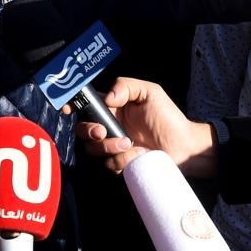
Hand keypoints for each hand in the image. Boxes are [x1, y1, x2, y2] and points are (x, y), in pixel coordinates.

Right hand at [76, 77, 216, 176]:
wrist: (183, 146)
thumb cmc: (168, 117)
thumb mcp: (150, 92)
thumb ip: (126, 86)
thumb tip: (106, 99)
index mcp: (112, 106)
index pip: (85, 104)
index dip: (71, 104)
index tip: (67, 108)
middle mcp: (108, 126)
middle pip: (82, 129)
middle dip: (88, 131)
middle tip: (103, 133)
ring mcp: (112, 146)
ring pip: (92, 149)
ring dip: (108, 147)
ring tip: (129, 144)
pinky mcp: (118, 163)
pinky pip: (107, 165)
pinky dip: (121, 160)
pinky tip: (137, 155)